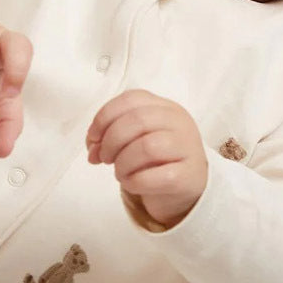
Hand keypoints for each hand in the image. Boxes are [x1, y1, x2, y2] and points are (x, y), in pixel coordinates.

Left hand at [86, 90, 206, 228]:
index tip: (93, 137)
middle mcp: (179, 122)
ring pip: (147, 147)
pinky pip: (156, 176)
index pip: (132, 98)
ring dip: (123, 163)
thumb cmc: (157, 158)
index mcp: (165, 107)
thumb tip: (93, 149)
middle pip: (138, 120)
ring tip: (119, 172)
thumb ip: (112, 136)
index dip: (105, 116)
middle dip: (111, 141)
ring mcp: (187, 147)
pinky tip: (131, 183)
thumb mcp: (136, 139)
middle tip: (104, 158)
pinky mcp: (188, 175)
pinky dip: (134, 181)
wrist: (189, 184)